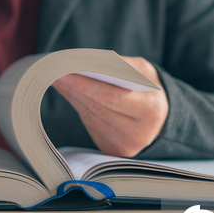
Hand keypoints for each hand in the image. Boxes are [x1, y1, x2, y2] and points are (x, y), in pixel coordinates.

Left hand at [52, 56, 168, 156]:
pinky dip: (78, 106)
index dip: (86, 85)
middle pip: (97, 107)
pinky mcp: (112, 149)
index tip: (64, 72)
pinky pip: (90, 124)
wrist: (161, 119)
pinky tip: (69, 92)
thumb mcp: (143, 71)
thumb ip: (119, 65)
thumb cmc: (149, 88)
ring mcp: (125, 146)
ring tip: (57, 78)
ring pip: (90, 116)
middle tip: (52, 72)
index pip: (111, 97)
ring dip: (72, 96)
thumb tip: (86, 63)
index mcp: (152, 111)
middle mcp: (140, 133)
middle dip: (74, 88)